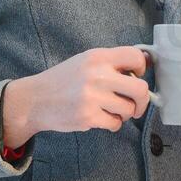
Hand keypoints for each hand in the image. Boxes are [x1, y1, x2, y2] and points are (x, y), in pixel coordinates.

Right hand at [1, 47, 153, 144]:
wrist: (35, 100)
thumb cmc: (63, 81)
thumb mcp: (85, 61)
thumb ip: (111, 62)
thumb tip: (146, 62)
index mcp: (98, 57)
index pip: (135, 57)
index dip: (142, 68)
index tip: (137, 76)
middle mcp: (97, 75)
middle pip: (140, 89)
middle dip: (142, 100)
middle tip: (135, 104)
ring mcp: (92, 97)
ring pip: (128, 109)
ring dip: (124, 113)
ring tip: (110, 110)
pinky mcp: (88, 116)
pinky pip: (115, 124)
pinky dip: (112, 124)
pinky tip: (100, 118)